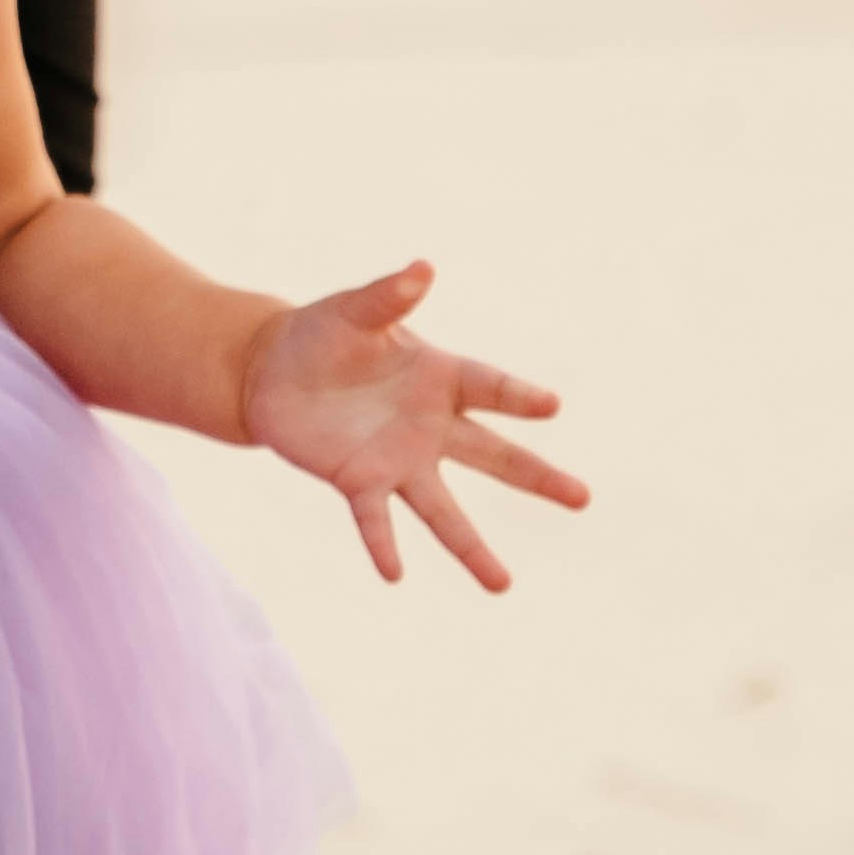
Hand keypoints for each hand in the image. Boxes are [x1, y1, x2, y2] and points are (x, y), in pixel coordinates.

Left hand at [242, 263, 586, 591]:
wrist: (271, 371)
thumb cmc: (324, 332)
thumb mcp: (354, 310)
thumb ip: (388, 296)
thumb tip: (423, 268)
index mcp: (439, 376)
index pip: (489, 387)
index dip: (517, 396)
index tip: (550, 404)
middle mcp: (430, 426)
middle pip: (493, 456)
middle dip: (536, 477)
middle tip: (582, 498)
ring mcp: (399, 460)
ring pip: (443, 509)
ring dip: (471, 548)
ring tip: (502, 586)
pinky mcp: (358, 482)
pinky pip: (375, 520)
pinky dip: (383, 545)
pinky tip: (394, 574)